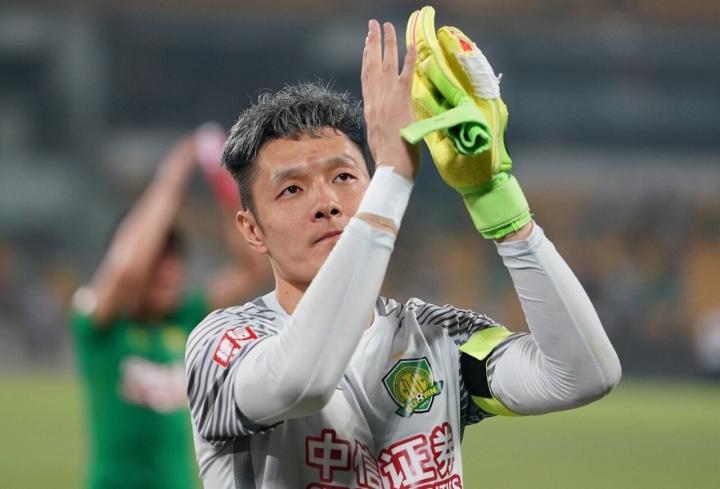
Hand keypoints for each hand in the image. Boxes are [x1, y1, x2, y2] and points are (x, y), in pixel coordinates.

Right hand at [361, 19, 418, 180]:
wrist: (391, 169)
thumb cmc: (389, 161)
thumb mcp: (380, 137)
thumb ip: (381, 122)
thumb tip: (385, 118)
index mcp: (370, 109)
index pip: (366, 78)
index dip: (366, 58)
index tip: (367, 43)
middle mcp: (375, 102)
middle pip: (371, 65)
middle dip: (373, 43)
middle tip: (373, 25)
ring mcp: (387, 101)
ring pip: (384, 65)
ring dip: (387, 43)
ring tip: (387, 26)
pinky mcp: (401, 104)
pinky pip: (405, 76)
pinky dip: (408, 60)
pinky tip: (411, 46)